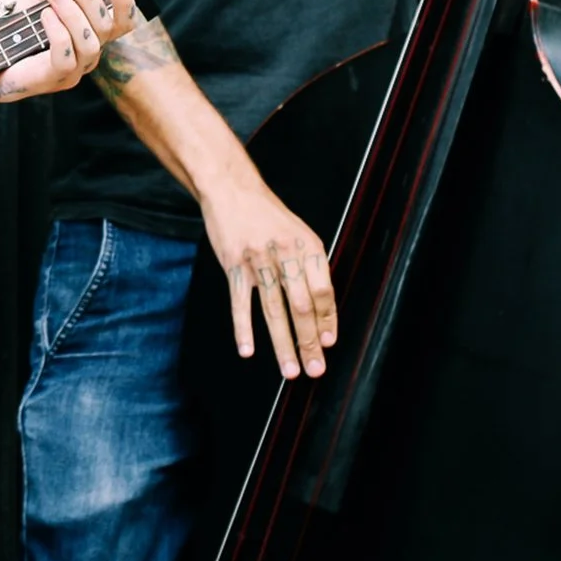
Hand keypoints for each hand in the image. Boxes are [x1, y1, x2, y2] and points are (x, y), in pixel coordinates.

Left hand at [0, 0, 136, 103]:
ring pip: (90, 42)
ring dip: (72, 13)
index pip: (124, 22)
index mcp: (92, 32)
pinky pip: (67, 57)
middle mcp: (89, 52)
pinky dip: (58, 33)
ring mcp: (75, 69)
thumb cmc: (17, 21)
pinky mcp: (54, 78)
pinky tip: (45, 17)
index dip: (125, 1)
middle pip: (106, 26)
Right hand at [199, 174, 335, 378]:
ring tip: (290, 370)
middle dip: (310, 342)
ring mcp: (258, 260)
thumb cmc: (267, 215)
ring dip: (283, 344)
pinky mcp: (233, 264)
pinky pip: (240, 303)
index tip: (328, 344)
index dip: (327, 321)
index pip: (323, 291)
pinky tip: (248, 350)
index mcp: (308, 247)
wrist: (232, 190)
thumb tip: (320, 310)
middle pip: (302, 306)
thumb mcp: (299, 233)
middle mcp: (286, 254)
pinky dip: (243, 329)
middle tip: (314, 369)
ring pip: (274, 310)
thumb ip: (310, 267)